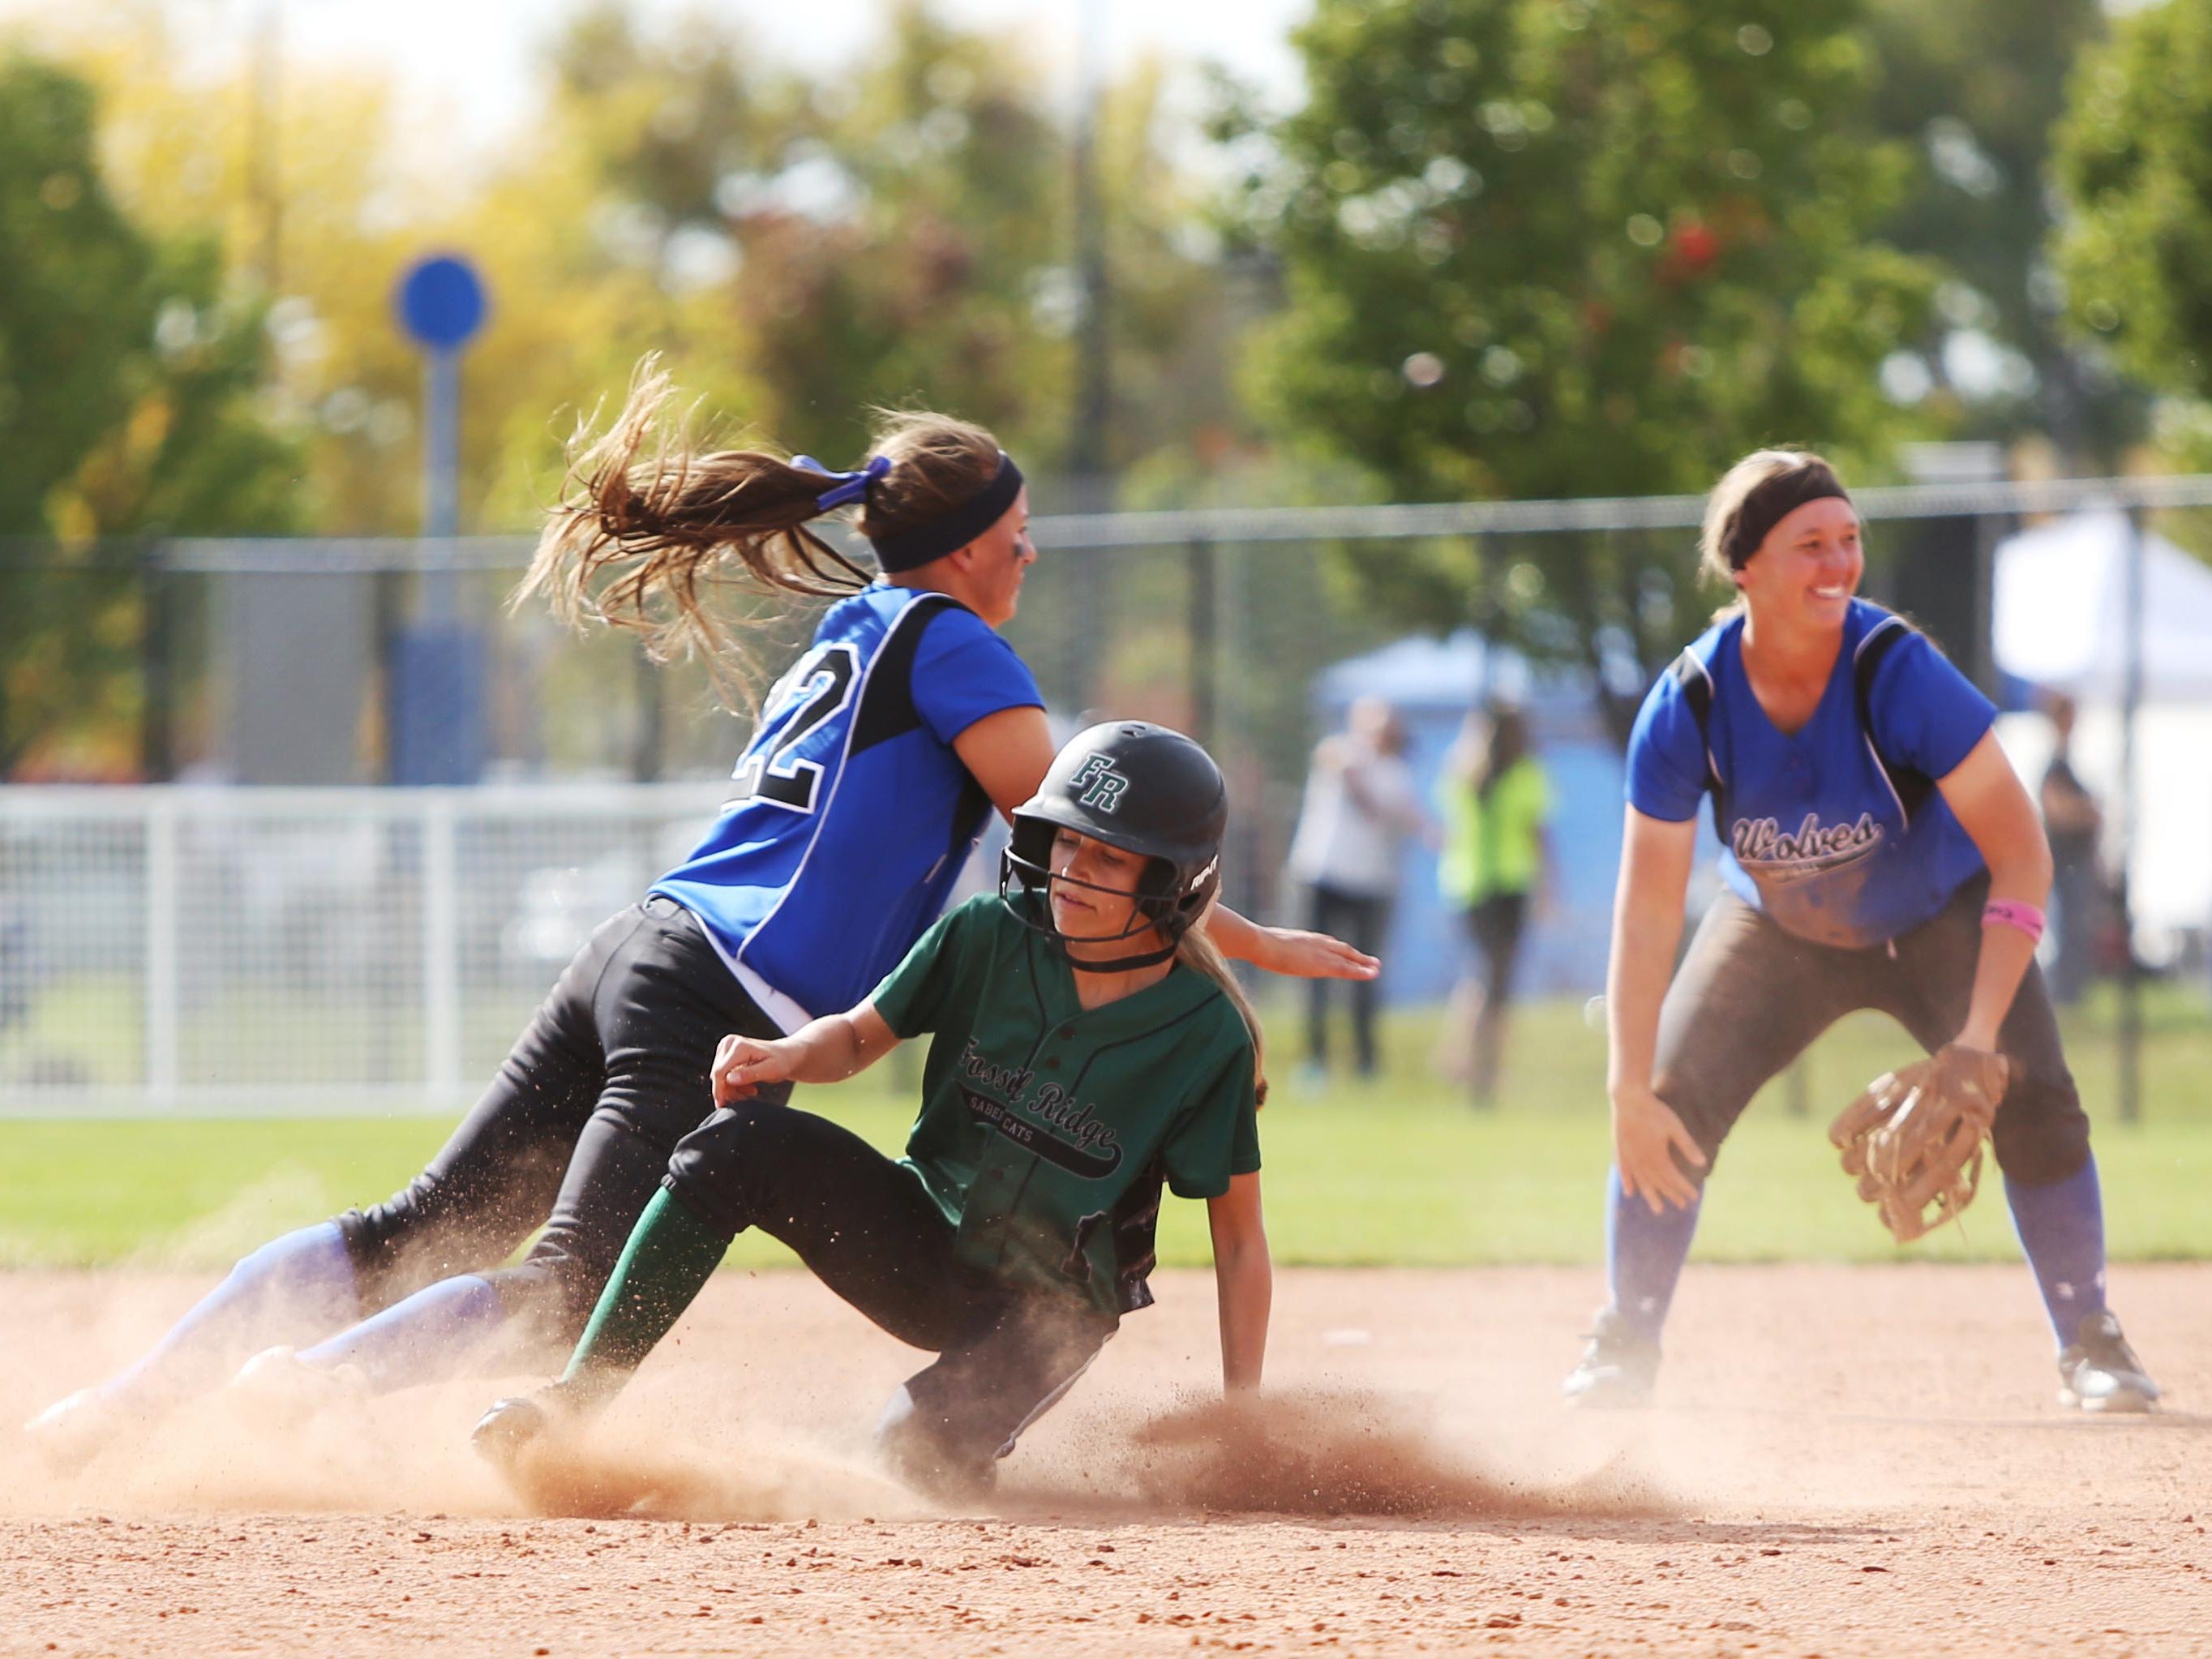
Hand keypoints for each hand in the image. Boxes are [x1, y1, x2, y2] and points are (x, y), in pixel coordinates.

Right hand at [711, 1032, 795, 1104]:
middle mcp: (730, 1043)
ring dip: (732, 1088)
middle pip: (718, 1075)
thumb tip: (730, 1079)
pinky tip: (746, 1087)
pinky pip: (722, 1074)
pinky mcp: (726, 1052)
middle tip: (747, 1096)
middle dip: (729, 1090)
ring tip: (750, 1091)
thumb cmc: (781, 1062)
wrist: (785, 1055)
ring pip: (720, 1076)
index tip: (723, 1104)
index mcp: (739, 1046)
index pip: (719, 1072)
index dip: (719, 1090)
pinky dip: (733, 1084)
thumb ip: (750, 1074)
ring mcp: (727, 1046)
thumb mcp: (771, 1070)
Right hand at [1253, 925, 1379, 981]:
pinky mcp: (1322, 964)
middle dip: (1356, 955)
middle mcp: (1316, 943)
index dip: (1338, 949)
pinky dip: (1360, 971)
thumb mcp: (1266, 942)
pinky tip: (1371, 974)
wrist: (1260, 942)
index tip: (1347, 953)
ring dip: (1363, 963)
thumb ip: (1270, 945)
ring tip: (1376, 968)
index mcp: (1303, 938)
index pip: (1325, 943)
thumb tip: (1256, 945)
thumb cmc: (1257, 943)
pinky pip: (1346, 969)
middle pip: (1341, 949)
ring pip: (1347, 959)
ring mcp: (1320, 953)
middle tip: (1370, 961)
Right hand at [1611, 1080, 1706, 1212]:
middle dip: (1671, 1194)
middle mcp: (1642, 1162)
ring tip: (1658, 1209)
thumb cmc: (1655, 1110)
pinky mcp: (1620, 1150)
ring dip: (1650, 1195)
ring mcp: (1629, 1157)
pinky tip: (1629, 1192)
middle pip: (1658, 1183)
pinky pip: (1624, 1171)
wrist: (1628, 1098)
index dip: (1684, 1188)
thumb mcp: (1675, 1127)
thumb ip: (1687, 1146)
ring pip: (1641, 1181)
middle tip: (1681, 1205)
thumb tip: (1703, 1163)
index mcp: (1657, 1157)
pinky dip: (1627, 1182)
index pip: (1673, 1178)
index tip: (1694, 1197)